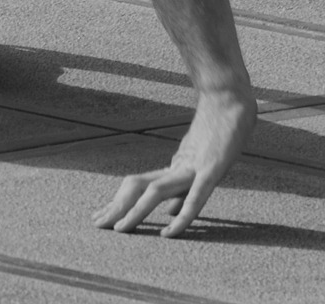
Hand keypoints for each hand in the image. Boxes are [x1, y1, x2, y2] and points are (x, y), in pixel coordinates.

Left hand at [93, 86, 256, 236]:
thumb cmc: (219, 129)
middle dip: (118, 207)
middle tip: (96, 223)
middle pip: (139, 188)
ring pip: (157, 192)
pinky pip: (196, 195)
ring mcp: (193, 167)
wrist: (229, 97)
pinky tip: (169, 228)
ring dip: (137, 211)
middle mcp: (177, 167)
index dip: (119, 202)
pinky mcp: (212, 168)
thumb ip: (184, 188)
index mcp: (173, 167)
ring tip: (120, 228)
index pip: (138, 186)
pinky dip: (183, 214)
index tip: (100, 216)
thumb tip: (167, 211)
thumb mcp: (199, 164)